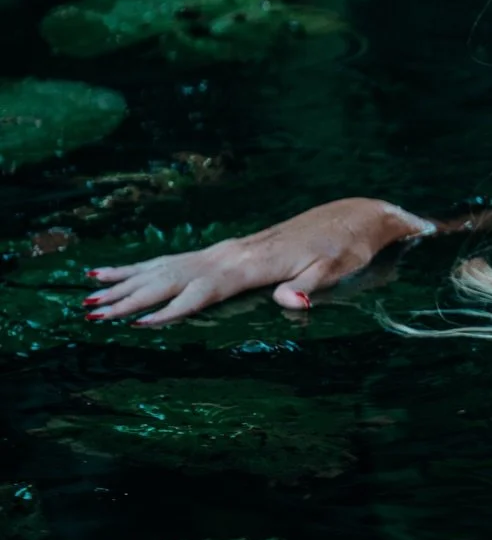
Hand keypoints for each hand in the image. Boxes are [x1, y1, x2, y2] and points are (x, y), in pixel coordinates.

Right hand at [82, 198, 431, 326]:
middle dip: (132, 297)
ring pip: (167, 266)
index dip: (173, 308)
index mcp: (253, 263)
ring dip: (127, 282)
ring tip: (89, 294)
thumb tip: (290, 302)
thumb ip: (310, 285)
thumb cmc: (346, 248)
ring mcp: (227, 249)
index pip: (205, 289)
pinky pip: (177, 260)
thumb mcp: (337, 269)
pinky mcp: (228, 249)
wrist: (353, 216)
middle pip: (173, 277)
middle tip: (93, 313)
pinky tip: (119, 272)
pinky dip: (145, 267)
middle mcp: (232, 253)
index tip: (139, 322)